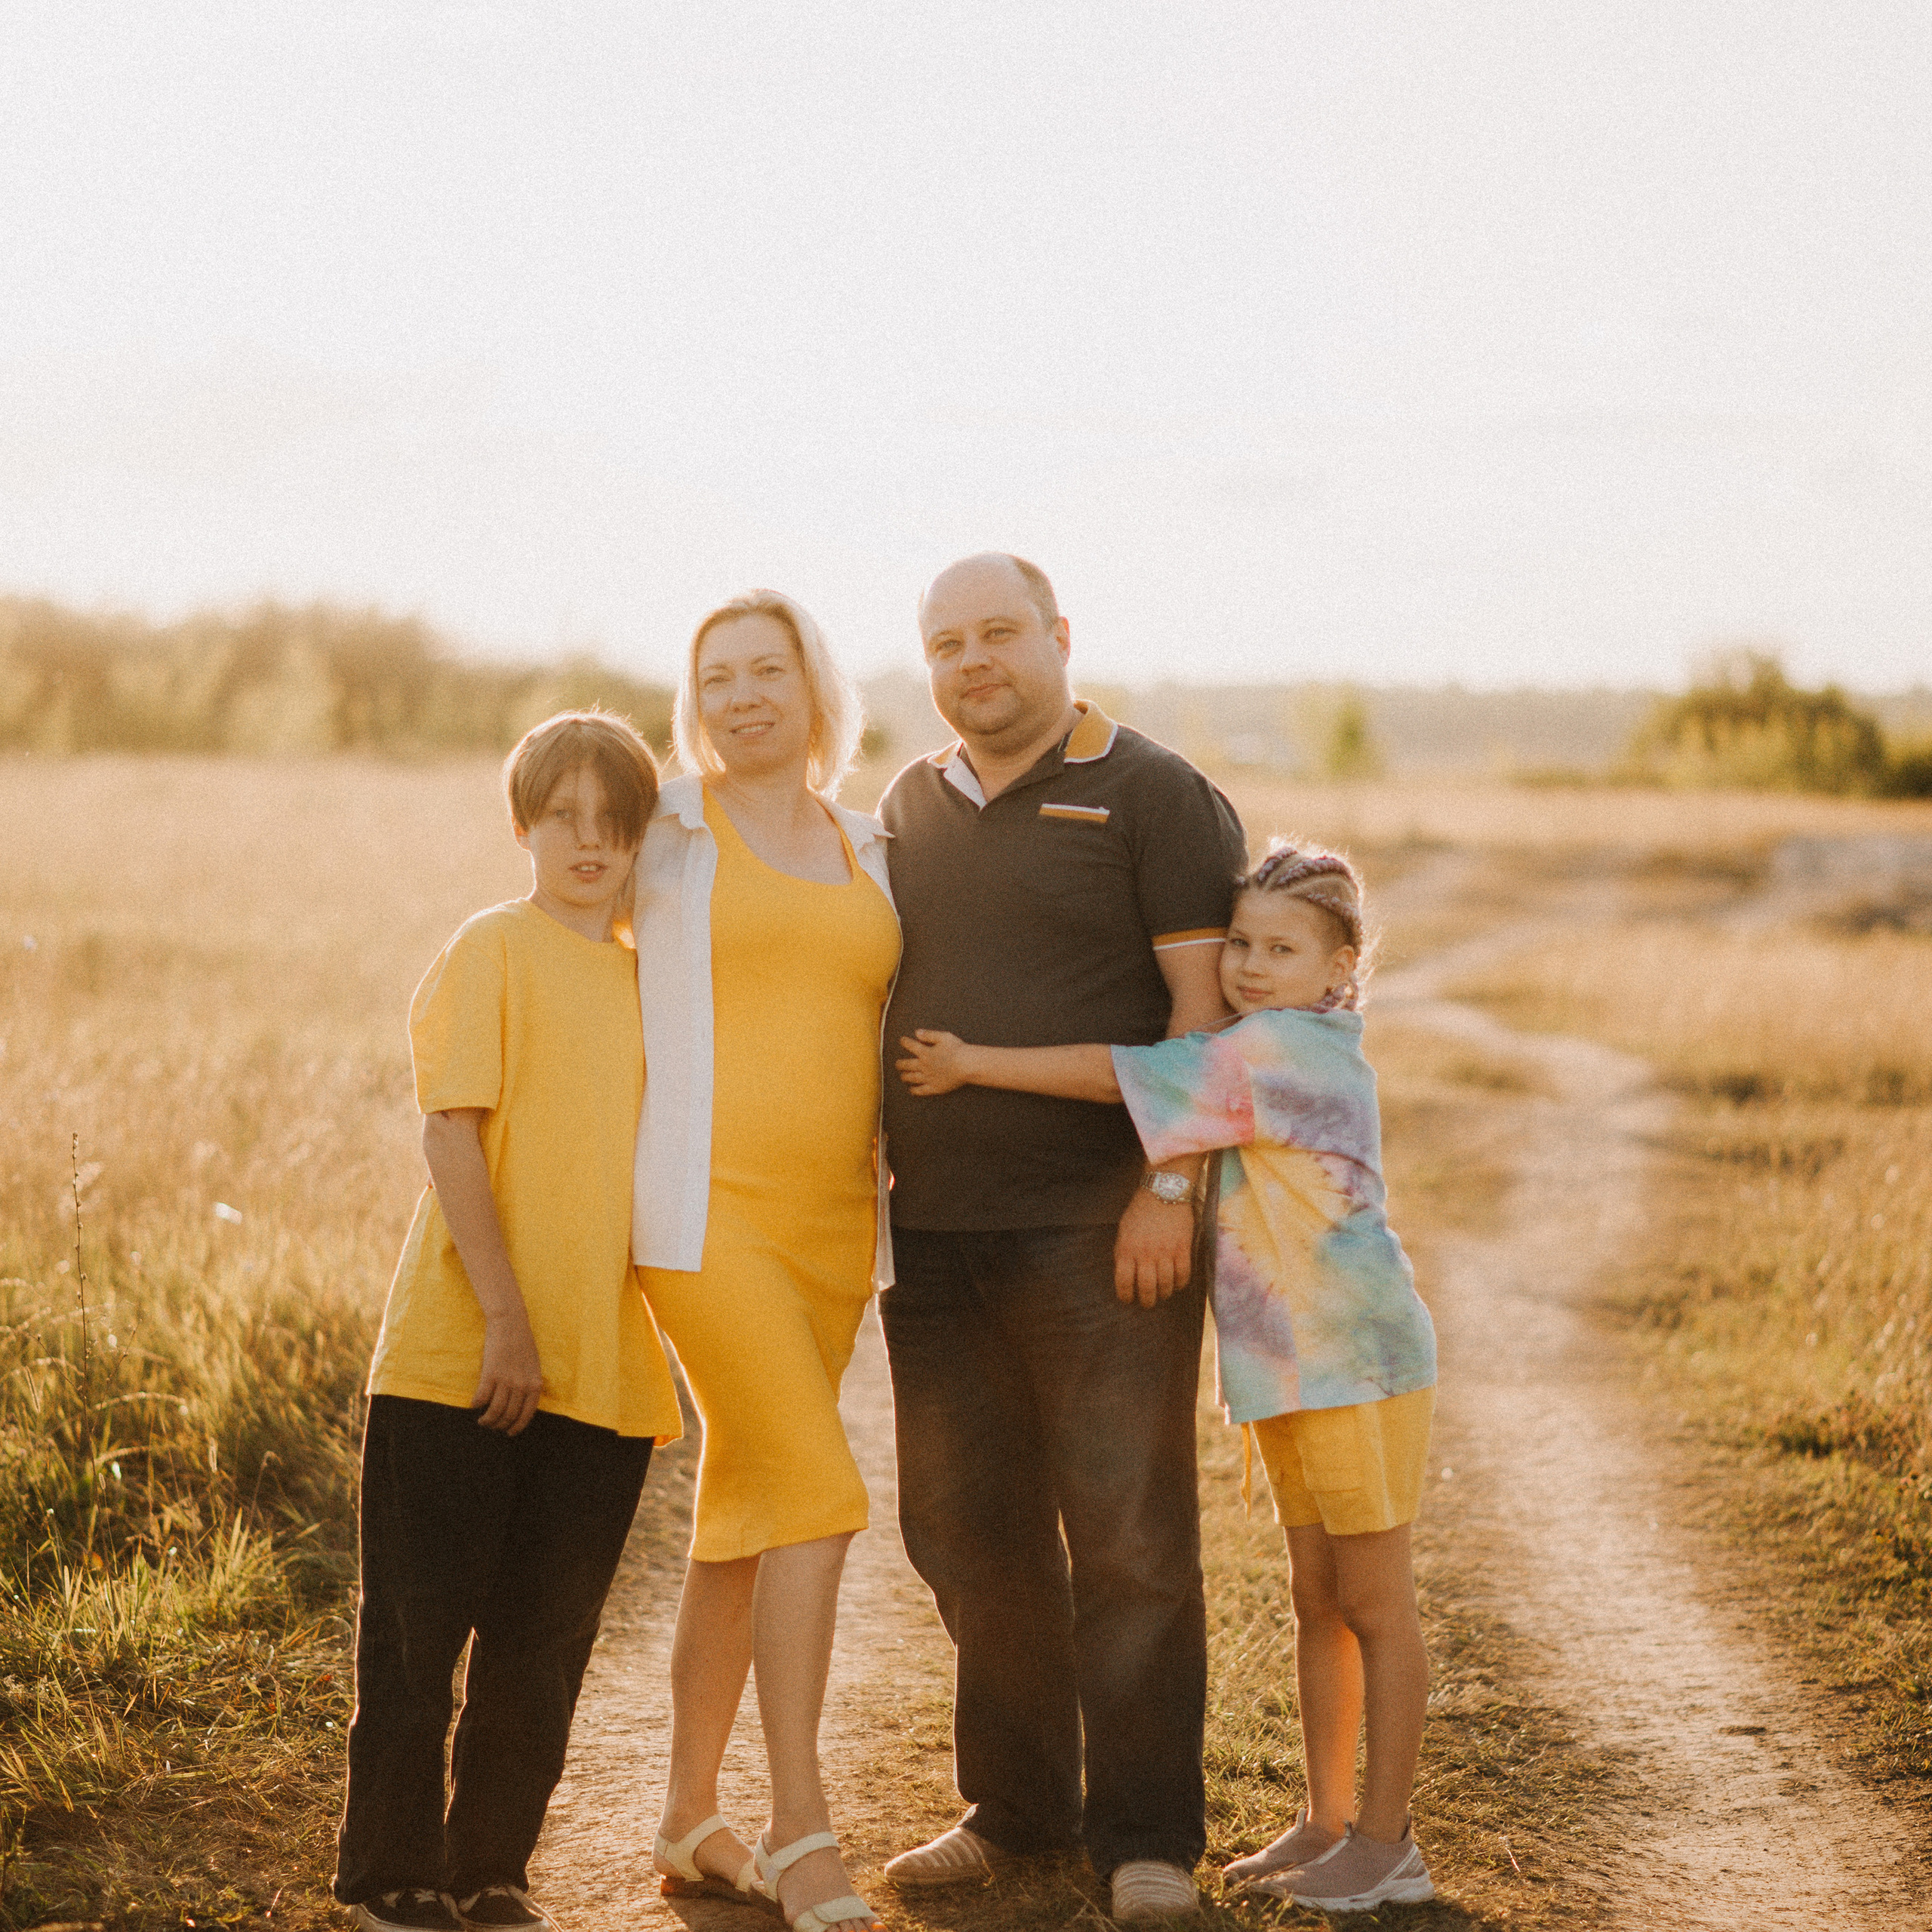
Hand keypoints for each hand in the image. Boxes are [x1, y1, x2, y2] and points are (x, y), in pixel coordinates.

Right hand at [473, 1308, 543, 1433]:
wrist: (510, 1323)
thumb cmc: (522, 1343)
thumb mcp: (534, 1366)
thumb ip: (530, 1384)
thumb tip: (522, 1404)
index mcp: (535, 1384)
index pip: (527, 1414)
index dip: (517, 1427)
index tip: (509, 1433)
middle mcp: (522, 1385)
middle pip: (509, 1415)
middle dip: (500, 1425)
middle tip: (493, 1426)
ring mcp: (506, 1380)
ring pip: (495, 1411)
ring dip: (487, 1420)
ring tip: (482, 1421)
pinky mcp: (490, 1374)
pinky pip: (482, 1398)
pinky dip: (476, 1404)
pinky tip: (474, 1405)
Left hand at [897, 1030, 970, 1095]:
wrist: (966, 1065)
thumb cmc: (957, 1049)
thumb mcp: (943, 1037)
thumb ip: (929, 1035)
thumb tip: (917, 1032)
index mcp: (925, 1052)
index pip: (910, 1046)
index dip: (905, 1042)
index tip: (902, 1040)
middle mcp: (924, 1066)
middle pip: (907, 1065)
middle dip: (900, 1064)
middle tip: (897, 1064)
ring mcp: (928, 1077)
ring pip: (912, 1077)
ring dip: (905, 1076)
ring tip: (902, 1076)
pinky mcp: (935, 1087)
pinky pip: (922, 1090)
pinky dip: (915, 1090)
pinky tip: (911, 1090)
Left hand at [1113, 1187, 1194, 1306]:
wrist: (1164, 1191)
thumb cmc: (1141, 1211)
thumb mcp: (1123, 1231)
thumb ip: (1123, 1252)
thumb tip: (1124, 1275)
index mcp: (1127, 1249)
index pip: (1123, 1282)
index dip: (1125, 1296)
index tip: (1128, 1300)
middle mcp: (1145, 1253)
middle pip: (1146, 1288)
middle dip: (1147, 1301)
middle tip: (1148, 1303)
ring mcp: (1165, 1252)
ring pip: (1166, 1285)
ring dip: (1164, 1294)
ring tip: (1163, 1294)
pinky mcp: (1182, 1248)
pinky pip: (1183, 1275)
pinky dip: (1180, 1284)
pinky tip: (1177, 1283)